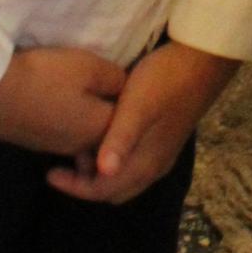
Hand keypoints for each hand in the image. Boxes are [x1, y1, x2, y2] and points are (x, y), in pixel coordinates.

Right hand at [0, 46, 124, 158]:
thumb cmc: (47, 77)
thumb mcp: (89, 67)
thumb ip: (115, 79)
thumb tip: (127, 88)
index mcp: (100, 128)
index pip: (129, 122)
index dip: (135, 102)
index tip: (138, 85)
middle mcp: (81, 145)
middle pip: (107, 134)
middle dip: (114, 116)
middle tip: (117, 91)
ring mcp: (55, 146)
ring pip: (85, 137)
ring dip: (91, 121)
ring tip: (91, 96)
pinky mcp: (34, 142)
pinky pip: (64, 135)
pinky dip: (71, 122)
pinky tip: (64, 104)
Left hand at [51, 40, 235, 204]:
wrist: (202, 61)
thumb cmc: (165, 81)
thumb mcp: (137, 106)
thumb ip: (120, 139)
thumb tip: (102, 172)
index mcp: (146, 163)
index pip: (103, 191)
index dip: (74, 187)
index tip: (50, 173)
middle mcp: (154, 166)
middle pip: (113, 191)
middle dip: (86, 183)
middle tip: (64, 159)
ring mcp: (161, 154)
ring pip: (123, 178)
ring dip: (100, 172)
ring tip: (79, 146)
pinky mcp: (163, 140)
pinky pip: (132, 164)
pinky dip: (112, 161)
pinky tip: (103, 136)